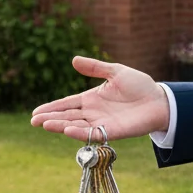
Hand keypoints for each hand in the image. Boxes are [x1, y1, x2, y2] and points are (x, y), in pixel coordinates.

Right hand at [30, 57, 169, 141]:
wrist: (159, 99)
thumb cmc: (139, 85)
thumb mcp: (115, 71)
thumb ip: (95, 67)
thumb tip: (74, 60)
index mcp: (91, 98)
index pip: (67, 104)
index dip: (52, 107)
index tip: (36, 112)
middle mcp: (93, 113)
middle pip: (67, 116)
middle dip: (50, 118)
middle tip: (33, 121)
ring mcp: (101, 122)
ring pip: (76, 126)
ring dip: (60, 125)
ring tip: (44, 124)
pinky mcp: (112, 131)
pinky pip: (93, 133)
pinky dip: (79, 133)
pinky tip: (67, 129)